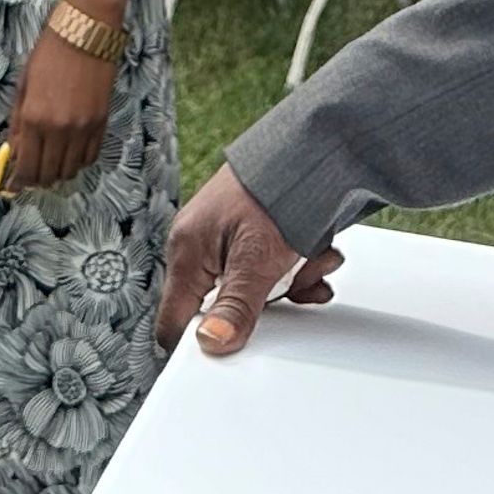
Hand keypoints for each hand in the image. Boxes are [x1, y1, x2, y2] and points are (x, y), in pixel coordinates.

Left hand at [0, 24, 117, 193]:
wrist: (85, 33)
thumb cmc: (49, 54)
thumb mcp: (24, 86)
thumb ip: (18, 123)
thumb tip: (14, 152)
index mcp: (34, 119)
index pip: (27, 167)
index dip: (19, 182)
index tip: (15, 186)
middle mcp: (59, 129)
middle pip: (48, 174)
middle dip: (37, 180)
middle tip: (32, 177)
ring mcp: (83, 128)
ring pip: (70, 170)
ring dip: (58, 173)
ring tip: (51, 165)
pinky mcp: (101, 122)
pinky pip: (90, 156)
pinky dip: (78, 161)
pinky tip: (70, 154)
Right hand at [154, 164, 344, 354]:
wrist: (315, 145)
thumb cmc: (275, 190)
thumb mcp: (256, 260)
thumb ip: (235, 307)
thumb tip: (211, 343)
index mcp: (187, 251)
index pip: (174, 321)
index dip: (201, 341)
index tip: (233, 348)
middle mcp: (203, 245)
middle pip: (225, 306)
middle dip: (268, 301)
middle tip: (294, 286)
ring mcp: (230, 238)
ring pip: (258, 287)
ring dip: (294, 280)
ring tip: (313, 260)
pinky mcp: (256, 232)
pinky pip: (275, 268)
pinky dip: (301, 266)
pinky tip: (318, 255)